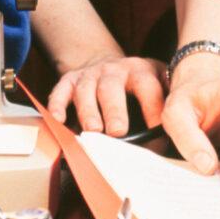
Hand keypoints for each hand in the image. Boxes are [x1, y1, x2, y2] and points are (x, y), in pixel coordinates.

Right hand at [46, 52, 166, 138]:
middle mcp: (114, 70)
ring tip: (93, 131)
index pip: (147, 86)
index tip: (155, 130)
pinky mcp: (69, 80)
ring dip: (88, 111)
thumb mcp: (158, 89)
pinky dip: (57, 105)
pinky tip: (59, 119)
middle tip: (118, 132)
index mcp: (140, 71)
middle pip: (111, 87)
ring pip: (86, 90)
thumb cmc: (138, 88)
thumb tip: (161, 151)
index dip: (152, 107)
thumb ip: (162, 113)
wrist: (108, 66)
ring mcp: (89, 74)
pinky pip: (60, 91)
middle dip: (114, 110)